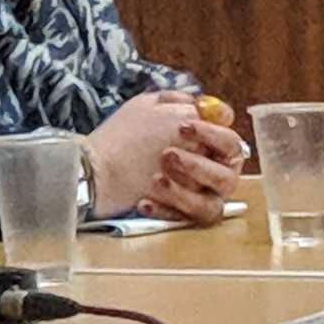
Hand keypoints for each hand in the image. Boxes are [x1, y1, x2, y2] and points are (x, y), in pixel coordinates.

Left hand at [85, 92, 244, 224]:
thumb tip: (210, 106)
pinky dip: (166, 209)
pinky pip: (185, 220)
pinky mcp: (181, 216)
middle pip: (228, 175)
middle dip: (199, 165)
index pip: (231, 142)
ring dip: (185, 191)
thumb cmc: (125, 135)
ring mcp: (197, 197)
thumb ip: (181, 103)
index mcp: (209, 146)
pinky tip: (144, 200)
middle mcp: (210, 173)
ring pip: (211, 204)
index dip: (213, 134)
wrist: (92, 167)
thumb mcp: (150, 107)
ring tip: (155, 178)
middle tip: (167, 155)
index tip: (183, 126)